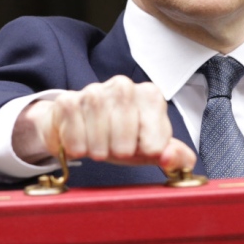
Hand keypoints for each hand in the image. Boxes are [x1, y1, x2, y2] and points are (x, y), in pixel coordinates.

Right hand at [12, 76, 195, 172]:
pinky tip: (80, 145)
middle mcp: (123, 86)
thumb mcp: (151, 151)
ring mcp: (94, 90)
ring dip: (98, 147)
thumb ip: (176, 157)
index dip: (148, 149)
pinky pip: (73, 124)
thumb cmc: (121, 140)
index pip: (156, 133)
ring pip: (98, 122)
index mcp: (150, 96)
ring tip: (99, 150)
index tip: (141, 149)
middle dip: (121, 148)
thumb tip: (170, 157)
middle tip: (117, 152)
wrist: (82, 133)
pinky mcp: (67, 100)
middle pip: (126, 125)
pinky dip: (77, 144)